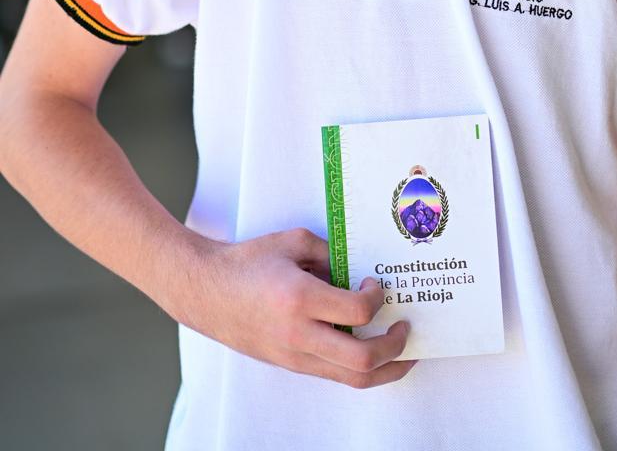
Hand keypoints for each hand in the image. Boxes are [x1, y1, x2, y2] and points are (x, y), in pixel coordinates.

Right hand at [186, 227, 416, 387]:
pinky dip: (359, 366)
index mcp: (299, 298)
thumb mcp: (293, 242)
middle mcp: (299, 335)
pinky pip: (334, 374)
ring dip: (385, 368)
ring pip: (351, 379)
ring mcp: (295, 356)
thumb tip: (362, 268)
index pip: (357, 311)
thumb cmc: (248, 262)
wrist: (206, 291)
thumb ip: (331, 253)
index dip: (378, 299)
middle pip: (362, 361)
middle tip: (405, 327)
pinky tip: (371, 349)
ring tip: (402, 351)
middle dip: (395, 348)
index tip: (378, 284)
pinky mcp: (292, 365)